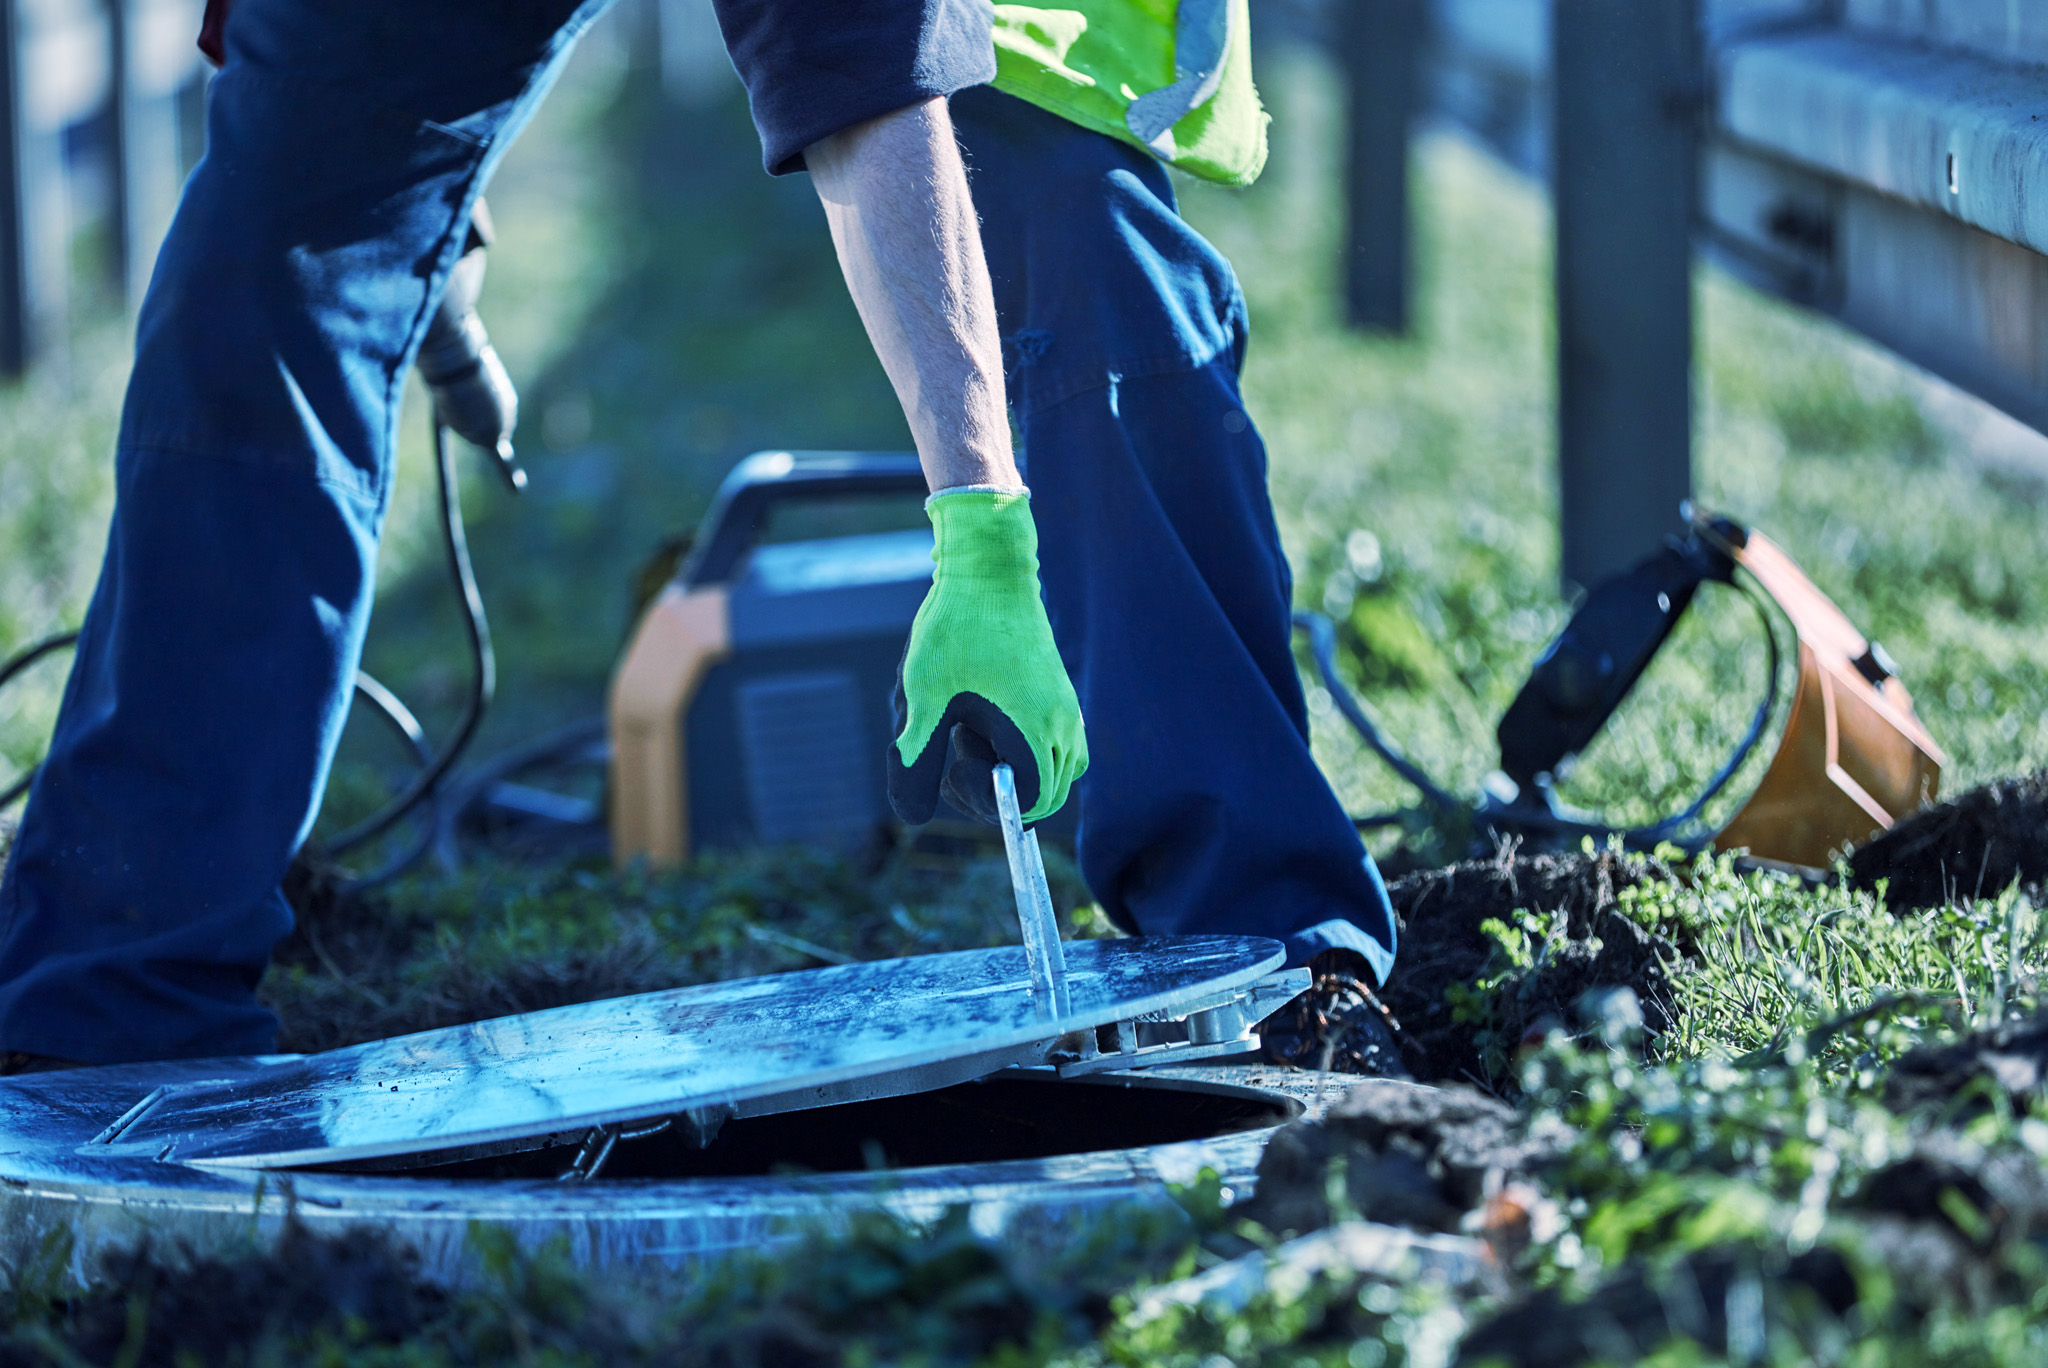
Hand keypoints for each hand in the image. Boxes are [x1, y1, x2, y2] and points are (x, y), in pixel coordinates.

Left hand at [890, 489, 1087, 824]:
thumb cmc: (955, 630)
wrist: (989, 571)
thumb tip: (911, 820)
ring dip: (1016, 774)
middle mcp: (1063, 724)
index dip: (986, 799)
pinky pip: (1060, 748)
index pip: (1029, 803)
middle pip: (1046, 797)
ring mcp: (1068, 710)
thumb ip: (915, 759)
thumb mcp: (924, 698)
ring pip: (1057, 774)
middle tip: (957, 751)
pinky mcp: (1062, 697)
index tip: (952, 762)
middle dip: (998, 792)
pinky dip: (1028, 753)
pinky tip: (985, 718)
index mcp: (1035, 730)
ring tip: (972, 734)